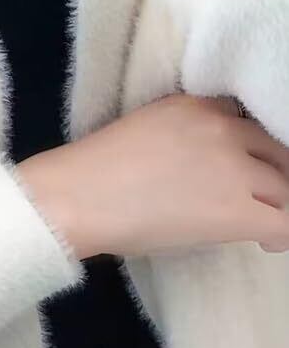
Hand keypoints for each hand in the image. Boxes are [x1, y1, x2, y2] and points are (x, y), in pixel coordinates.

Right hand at [16, 94, 288, 259]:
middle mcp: (221, 127)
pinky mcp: (237, 210)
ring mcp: (233, 167)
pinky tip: (264, 243)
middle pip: (276, 149)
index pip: (246, 118)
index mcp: (193, 104)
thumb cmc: (96, 169)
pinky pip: (286, 223)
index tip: (242, 165)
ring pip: (285, 186)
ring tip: (261, 223)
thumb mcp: (147, 129)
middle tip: (259, 198)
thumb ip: (185, 136)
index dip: (249, 146)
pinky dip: (280, 235)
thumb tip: (205, 168)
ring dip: (276, 204)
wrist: (79, 194)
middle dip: (274, 173)